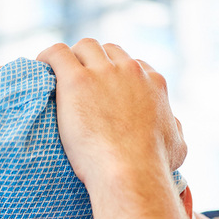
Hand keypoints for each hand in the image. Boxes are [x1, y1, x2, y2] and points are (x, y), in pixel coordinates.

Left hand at [37, 40, 185, 187]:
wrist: (130, 171)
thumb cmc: (152, 166)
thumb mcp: (177, 146)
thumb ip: (175, 129)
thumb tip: (174, 124)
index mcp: (153, 82)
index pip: (133, 64)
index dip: (116, 75)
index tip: (103, 89)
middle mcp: (130, 71)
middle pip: (108, 51)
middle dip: (94, 62)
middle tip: (80, 83)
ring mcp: (103, 73)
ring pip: (85, 47)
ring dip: (72, 57)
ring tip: (58, 76)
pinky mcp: (77, 81)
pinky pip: (58, 53)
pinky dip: (48, 56)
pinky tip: (41, 66)